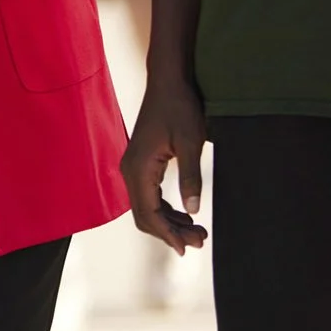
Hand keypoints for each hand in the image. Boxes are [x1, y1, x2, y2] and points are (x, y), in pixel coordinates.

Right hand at [121, 74, 210, 253]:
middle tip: (200, 241)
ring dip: (169, 223)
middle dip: (170, 233)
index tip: (187, 248)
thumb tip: (193, 211)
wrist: (168, 82)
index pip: (149, 213)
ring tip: (197, 232)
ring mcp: (133, 167)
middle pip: (145, 216)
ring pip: (147, 208)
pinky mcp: (140, 164)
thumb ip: (191, 177)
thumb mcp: (191, 143)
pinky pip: (149, 196)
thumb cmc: (179, 108)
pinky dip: (165, 210)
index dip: (168, 234)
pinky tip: (184, 215)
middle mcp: (130, 170)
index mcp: (139, 168)